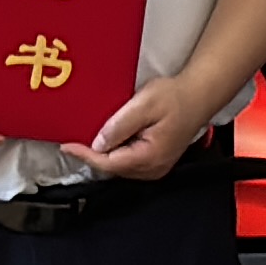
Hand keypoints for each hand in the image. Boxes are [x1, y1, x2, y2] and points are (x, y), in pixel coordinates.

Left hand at [80, 75, 218, 181]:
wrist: (199, 95)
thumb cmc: (175, 97)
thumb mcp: (145, 104)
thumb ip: (120, 125)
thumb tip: (98, 144)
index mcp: (150, 156)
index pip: (108, 163)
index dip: (85, 155)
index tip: (66, 145)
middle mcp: (153, 168)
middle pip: (113, 168)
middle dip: (93, 155)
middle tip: (75, 139)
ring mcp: (156, 167)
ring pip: (119, 167)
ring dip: (104, 154)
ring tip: (90, 137)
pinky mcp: (156, 162)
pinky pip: (128, 162)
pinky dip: (116, 153)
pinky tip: (111, 139)